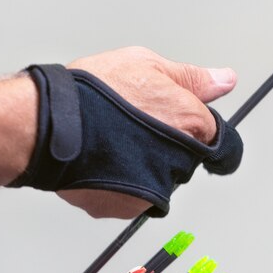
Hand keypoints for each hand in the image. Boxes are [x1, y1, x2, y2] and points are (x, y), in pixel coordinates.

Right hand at [56, 47, 237, 217]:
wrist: (46, 122)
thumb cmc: (93, 91)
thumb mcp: (148, 65)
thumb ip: (192, 78)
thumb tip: (225, 80)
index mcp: (191, 122)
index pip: (217, 136)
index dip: (193, 124)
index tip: (177, 123)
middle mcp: (178, 160)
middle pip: (187, 158)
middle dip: (170, 144)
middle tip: (136, 126)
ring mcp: (153, 188)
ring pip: (161, 180)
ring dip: (147, 166)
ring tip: (115, 141)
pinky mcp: (127, 208)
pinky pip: (135, 200)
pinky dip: (124, 185)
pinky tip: (105, 161)